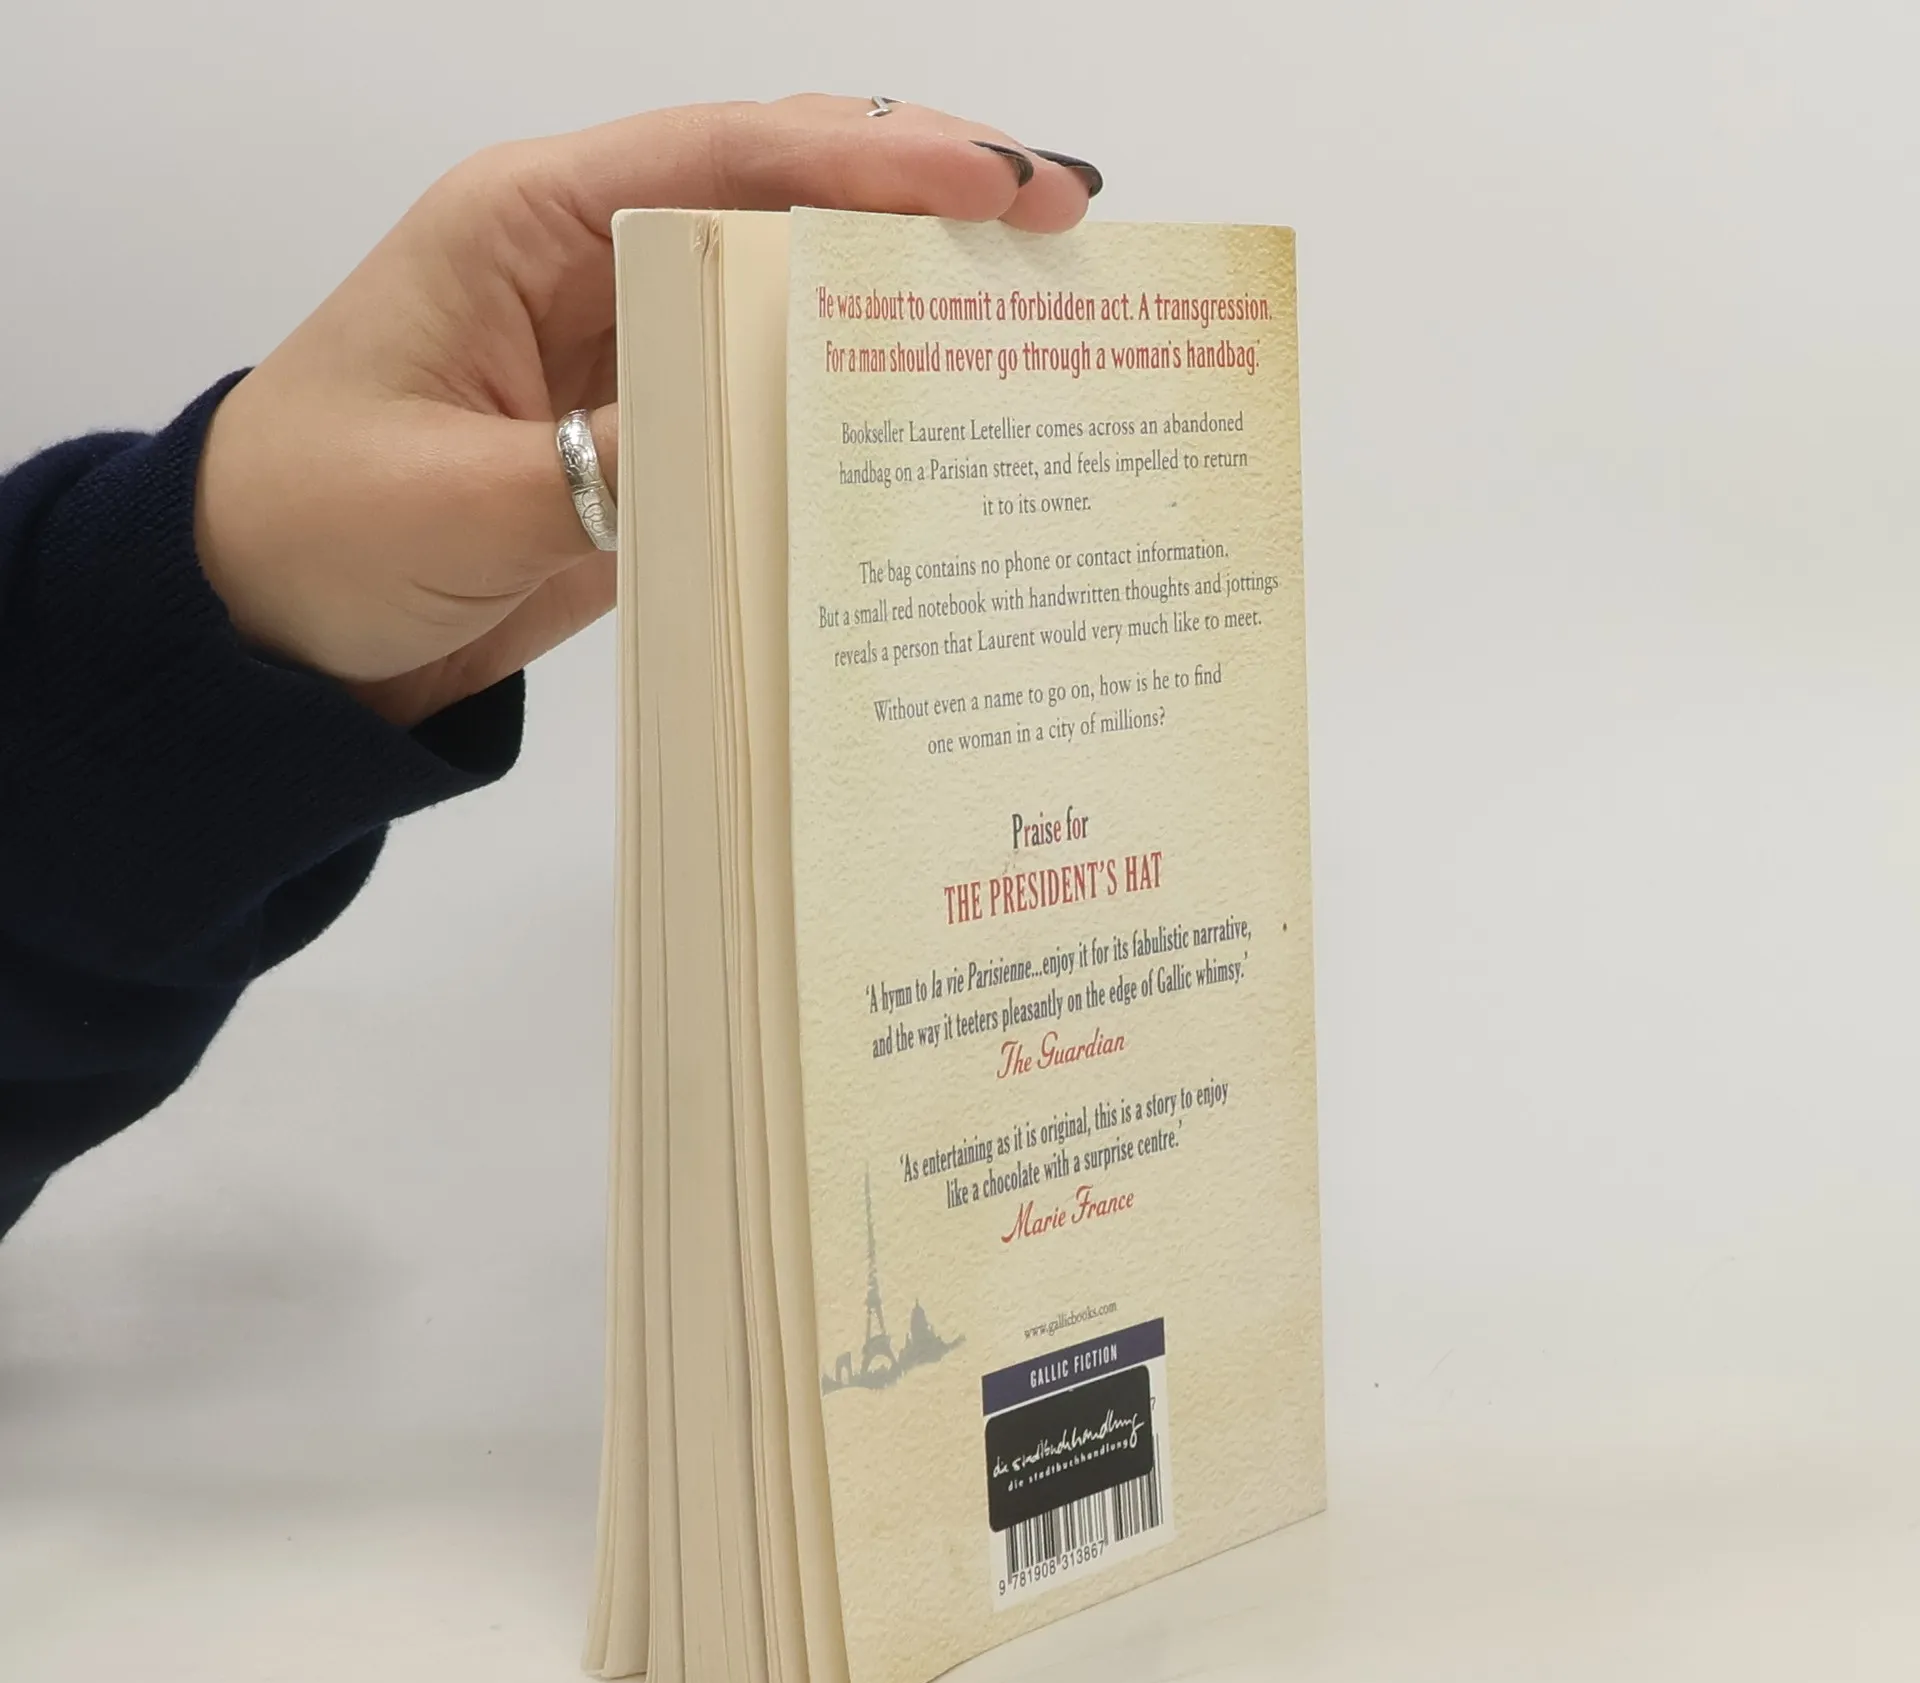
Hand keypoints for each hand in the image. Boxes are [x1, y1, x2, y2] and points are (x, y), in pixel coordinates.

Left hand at [193, 96, 1099, 727]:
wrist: (262, 640)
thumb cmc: (307, 534)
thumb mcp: (452, 498)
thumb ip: (603, 465)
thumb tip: (750, 435)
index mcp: (528, 227)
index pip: (723, 158)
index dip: (870, 163)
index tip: (994, 185)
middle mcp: (592, 274)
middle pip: (781, 207)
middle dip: (921, 209)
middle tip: (1062, 226)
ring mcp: (627, 363)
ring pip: (787, 306)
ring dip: (901, 310)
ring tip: (1031, 321)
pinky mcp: (647, 448)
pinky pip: (763, 412)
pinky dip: (846, 416)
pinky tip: (931, 435)